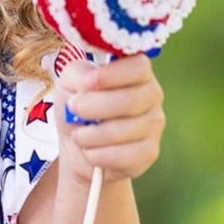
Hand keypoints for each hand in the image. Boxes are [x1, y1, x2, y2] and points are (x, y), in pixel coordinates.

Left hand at [52, 53, 165, 192]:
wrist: (77, 147)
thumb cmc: (77, 108)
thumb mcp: (70, 83)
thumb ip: (78, 75)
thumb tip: (88, 82)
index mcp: (137, 73)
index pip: (138, 67)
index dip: (112, 75)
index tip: (86, 83)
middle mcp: (152, 95)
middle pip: (130, 100)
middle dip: (93, 108)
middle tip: (74, 110)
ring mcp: (154, 125)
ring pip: (123, 131)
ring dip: (91, 136)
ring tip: (78, 136)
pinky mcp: (149, 152)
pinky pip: (124, 156)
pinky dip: (97, 156)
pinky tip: (90, 152)